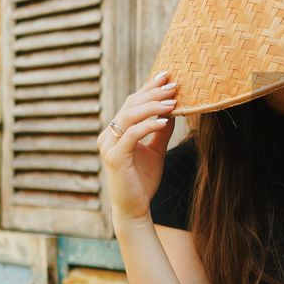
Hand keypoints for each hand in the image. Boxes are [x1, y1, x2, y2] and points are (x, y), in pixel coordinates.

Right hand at [98, 70, 177, 223]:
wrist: (135, 208)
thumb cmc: (143, 180)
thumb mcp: (156, 150)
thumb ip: (161, 131)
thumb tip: (172, 109)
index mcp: (116, 131)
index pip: (132, 103)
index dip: (149, 88)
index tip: (167, 76)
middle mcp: (109, 135)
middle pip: (130, 105)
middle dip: (153, 93)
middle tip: (174, 85)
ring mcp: (109, 146)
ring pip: (129, 116)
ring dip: (153, 106)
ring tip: (173, 101)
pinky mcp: (114, 157)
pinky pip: (131, 135)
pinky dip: (149, 125)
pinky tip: (166, 120)